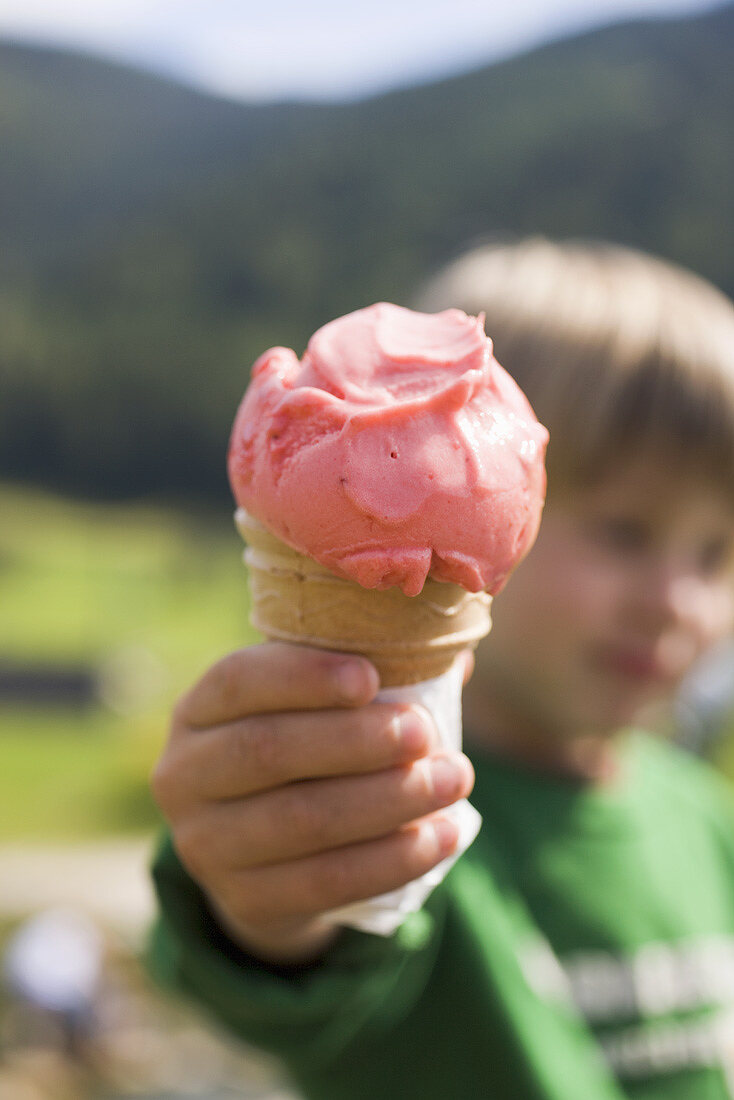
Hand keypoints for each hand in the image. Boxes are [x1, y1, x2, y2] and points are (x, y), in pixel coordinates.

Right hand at [152, 644, 473, 962]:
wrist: (266, 858)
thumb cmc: (306, 752)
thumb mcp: (313, 709)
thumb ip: (366, 674)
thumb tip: (452, 657)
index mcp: (198, 710)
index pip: (240, 681)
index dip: (305, 677)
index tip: (371, 677)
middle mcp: (185, 775)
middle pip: (269, 751)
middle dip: (357, 740)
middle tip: (426, 732)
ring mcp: (206, 845)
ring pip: (302, 820)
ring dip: (389, 799)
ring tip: (453, 779)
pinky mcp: (245, 901)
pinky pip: (325, 882)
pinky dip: (392, 858)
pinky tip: (442, 835)